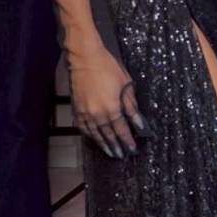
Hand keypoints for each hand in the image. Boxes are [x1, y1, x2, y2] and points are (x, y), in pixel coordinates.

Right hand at [67, 42, 146, 157]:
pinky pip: (83, 128)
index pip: (121, 130)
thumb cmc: (109, 69)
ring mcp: (84, 113)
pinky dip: (89, 135)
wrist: (85, 60)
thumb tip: (140, 121)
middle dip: (116, 146)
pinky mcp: (76, 109)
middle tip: (122, 156)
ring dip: (103, 144)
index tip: (133, 150)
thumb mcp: (126, 85)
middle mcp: (96, 115)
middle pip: (108, 135)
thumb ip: (132, 106)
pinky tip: (93, 139)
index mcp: (111, 109)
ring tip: (110, 152)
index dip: (127, 140)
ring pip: (95, 134)